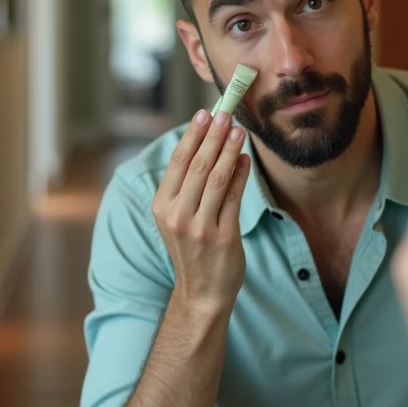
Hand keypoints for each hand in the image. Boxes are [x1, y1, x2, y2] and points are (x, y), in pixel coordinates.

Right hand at [152, 110, 251, 310]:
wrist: (201, 293)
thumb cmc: (192, 250)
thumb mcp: (180, 217)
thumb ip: (190, 186)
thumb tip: (209, 144)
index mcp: (162, 207)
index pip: (178, 163)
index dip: (193, 135)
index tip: (205, 114)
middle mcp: (177, 216)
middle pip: (197, 166)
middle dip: (214, 136)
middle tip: (227, 113)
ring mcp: (199, 228)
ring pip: (216, 178)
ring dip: (229, 150)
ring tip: (239, 130)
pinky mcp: (223, 237)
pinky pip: (233, 198)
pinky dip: (240, 175)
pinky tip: (245, 160)